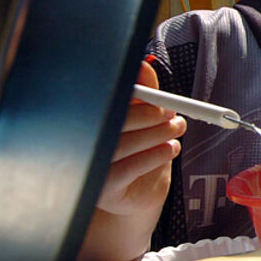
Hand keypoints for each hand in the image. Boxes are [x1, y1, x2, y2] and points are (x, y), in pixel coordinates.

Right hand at [94, 61, 184, 216]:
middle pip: (113, 120)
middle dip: (149, 114)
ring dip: (157, 133)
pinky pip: (128, 169)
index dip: (130, 91)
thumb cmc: (137, 151)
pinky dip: (154, 155)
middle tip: (172, 114)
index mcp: (88, 120)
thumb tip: (142, 66)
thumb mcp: (141, 117)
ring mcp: (91, 166)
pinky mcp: (102, 188)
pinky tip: (170, 148)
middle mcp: (83, 141)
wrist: (136, 194)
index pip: (102, 99)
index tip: (155, 91)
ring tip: (176, 129)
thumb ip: (142, 92)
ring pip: (122, 144)